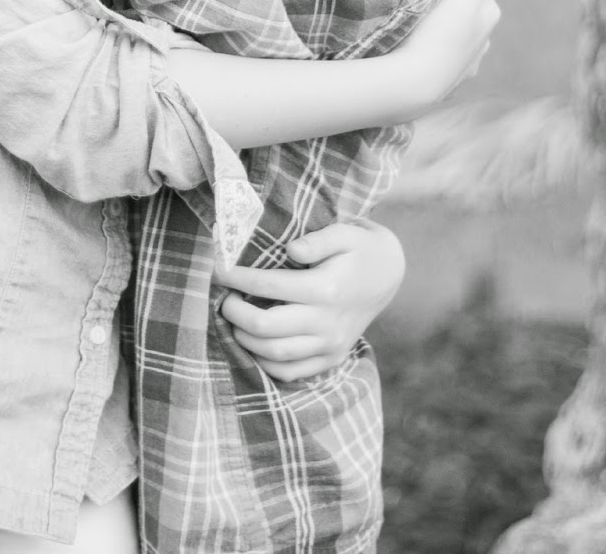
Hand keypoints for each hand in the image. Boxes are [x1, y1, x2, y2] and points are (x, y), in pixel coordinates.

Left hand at [214, 220, 405, 381]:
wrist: (388, 275)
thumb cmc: (359, 248)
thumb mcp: (345, 232)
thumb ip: (318, 240)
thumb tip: (290, 249)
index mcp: (327, 289)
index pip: (269, 285)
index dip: (237, 277)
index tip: (217, 268)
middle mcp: (327, 323)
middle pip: (265, 328)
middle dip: (234, 312)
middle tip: (222, 297)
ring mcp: (330, 346)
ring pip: (274, 354)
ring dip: (244, 338)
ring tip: (233, 318)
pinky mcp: (331, 359)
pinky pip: (290, 372)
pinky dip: (264, 362)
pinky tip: (252, 342)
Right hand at [391, 0, 499, 116]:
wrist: (416, 82)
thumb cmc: (437, 30)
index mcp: (489, 10)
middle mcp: (486, 36)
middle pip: (468, 2)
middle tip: (426, 0)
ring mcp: (469, 62)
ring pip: (456, 30)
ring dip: (445, 25)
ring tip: (420, 28)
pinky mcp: (452, 81)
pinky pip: (444, 55)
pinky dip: (437, 51)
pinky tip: (421, 52)